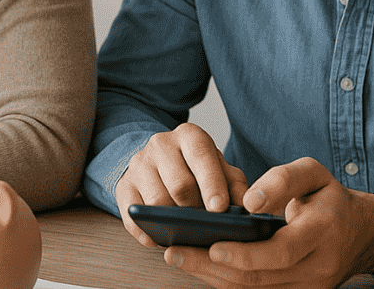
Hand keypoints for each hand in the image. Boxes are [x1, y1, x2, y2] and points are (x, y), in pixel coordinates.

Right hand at [115, 123, 250, 246]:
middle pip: (179, 184)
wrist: (160, 163)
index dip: (212, 183)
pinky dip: (147, 232)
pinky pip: (133, 215)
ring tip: (187, 233)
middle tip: (206, 225)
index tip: (220, 208)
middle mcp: (161, 144)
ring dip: (173, 222)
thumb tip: (249, 207)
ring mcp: (139, 164)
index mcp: (189, 135)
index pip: (201, 156)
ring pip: (156, 201)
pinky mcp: (124, 185)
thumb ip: (237, 186)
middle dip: (195, 209)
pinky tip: (160, 238)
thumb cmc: (197, 170)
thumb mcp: (221, 170)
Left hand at [163, 157, 373, 288]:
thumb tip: (250, 202)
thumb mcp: (314, 174)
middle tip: (175, 252)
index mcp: (323, 232)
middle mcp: (318, 267)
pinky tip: (201, 267)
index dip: (244, 253)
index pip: (280, 252)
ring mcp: (310, 287)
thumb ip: (283, 179)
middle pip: (260, 277)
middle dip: (212, 268)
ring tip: (179, 258)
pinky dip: (227, 282)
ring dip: (214, 277)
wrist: (362, 232)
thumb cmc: (330, 198)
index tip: (211, 245)